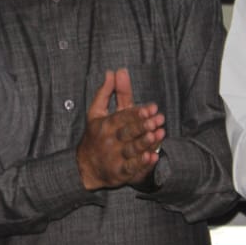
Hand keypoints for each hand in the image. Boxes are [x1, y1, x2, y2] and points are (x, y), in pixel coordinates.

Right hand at [76, 69, 165, 190]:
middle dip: (142, 126)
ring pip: (132, 149)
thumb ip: (107, 91)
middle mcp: (109, 140)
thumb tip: (114, 71)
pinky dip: (142, 163)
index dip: (137, 113)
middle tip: (158, 119)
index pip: (122, 117)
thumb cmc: (96, 135)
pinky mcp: (121, 172)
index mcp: (104, 124)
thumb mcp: (97, 112)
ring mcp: (115, 157)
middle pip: (127, 132)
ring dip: (145, 142)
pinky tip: (153, 157)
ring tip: (159, 134)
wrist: (86, 167)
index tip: (152, 108)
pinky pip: (132, 168)